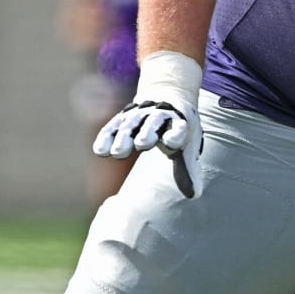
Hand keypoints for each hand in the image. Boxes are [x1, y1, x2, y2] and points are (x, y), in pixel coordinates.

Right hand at [91, 51, 204, 196]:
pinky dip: (106, 137)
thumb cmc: (177, 129)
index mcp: (179, 121)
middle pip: (153, 123)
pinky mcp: (123, 117)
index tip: (171, 142)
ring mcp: (140, 115)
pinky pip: (113, 126)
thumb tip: (194, 196)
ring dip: (124, 137)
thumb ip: (187, 170)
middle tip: (141, 145)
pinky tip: (100, 151)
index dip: (175, 134)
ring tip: (117, 153)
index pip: (178, 126)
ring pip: (131, 124)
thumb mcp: (186, 145)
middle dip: (147, 133)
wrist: (166, 98)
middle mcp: (159, 115)